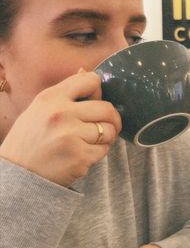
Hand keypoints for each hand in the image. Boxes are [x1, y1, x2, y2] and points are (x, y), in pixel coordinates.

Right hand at [0, 70, 121, 186]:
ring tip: (90, 142)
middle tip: (108, 126)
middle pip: (107, 108)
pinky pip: (103, 150)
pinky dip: (97, 153)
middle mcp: (61, 114)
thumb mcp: (39, 109)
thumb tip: (85, 71)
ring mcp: (71, 136)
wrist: (18, 176)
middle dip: (112, 119)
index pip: (90, 80)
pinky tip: (82, 155)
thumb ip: (64, 93)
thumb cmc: (30, 141)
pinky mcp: (80, 157)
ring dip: (105, 138)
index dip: (98, 91)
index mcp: (51, 97)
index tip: (96, 101)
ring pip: (108, 131)